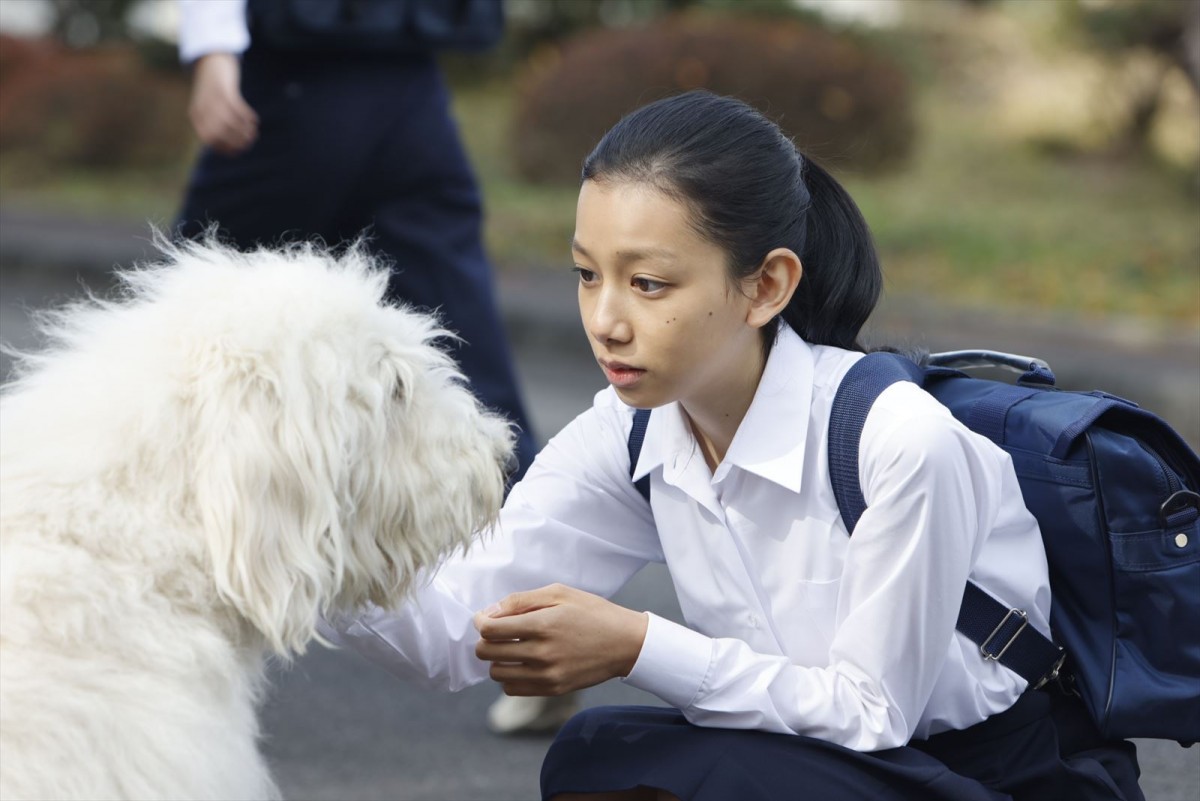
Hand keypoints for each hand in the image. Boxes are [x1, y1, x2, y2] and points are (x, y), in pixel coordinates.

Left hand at [188, 53, 258, 154]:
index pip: (209, 139)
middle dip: (236, 141)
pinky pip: (237, 109)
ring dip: (244, 130)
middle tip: (249, 143)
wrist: (209, 60)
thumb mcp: (208, 106)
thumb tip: (228, 144)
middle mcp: (203, 108)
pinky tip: (254, 120)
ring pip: (230, 122)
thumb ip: (213, 123)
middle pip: (220, 133)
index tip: (238, 151)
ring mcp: (213, 98)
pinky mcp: (224, 89)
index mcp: (196, 115)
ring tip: (253, 133)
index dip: (225, 148)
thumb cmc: (212, 88)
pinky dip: (247, 117)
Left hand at [473, 583, 648, 696]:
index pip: (491, 630)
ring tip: (511, 647)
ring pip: (497, 674)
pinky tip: (522, 662)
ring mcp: (548, 675)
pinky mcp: (553, 690)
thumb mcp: (559, 593)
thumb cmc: (592, 612)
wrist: (625, 643)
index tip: (485, 618)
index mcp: (543, 625)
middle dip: (485, 640)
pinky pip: (512, 689)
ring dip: (497, 659)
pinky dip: (510, 676)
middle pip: (488, 653)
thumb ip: (521, 601)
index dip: (481, 622)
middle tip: (496, 631)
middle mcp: (543, 654)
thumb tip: (489, 613)